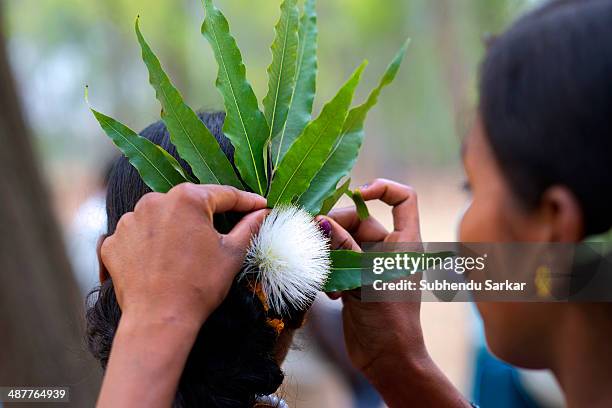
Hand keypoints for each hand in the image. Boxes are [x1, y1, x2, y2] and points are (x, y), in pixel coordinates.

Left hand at [100, 183, 267, 327]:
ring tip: (188, 252)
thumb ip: (249, 227)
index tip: (260, 206)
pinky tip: (162, 261)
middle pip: (190, 203)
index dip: (246, 202)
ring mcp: (129, 221)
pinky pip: (139, 235)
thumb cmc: (200, 286)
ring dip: (177, 228)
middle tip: (226, 230)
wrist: (158, 319)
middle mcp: (154, 201)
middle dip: (208, 215)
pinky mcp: (114, 242)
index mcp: (187, 198)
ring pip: (162, 217)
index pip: (224, 195)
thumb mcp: (232, 254)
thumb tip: (262, 212)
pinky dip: (151, 244)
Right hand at [317, 179, 425, 375]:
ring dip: (330, 253)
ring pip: (344, 241)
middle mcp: (388, 249)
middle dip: (337, 227)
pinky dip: (330, 271)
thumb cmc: (389, 320)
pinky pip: (337, 262)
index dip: (383, 188)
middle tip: (316, 239)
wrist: (387, 360)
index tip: (357, 193)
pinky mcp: (355, 280)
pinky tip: (331, 293)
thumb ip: (344, 249)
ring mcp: (370, 265)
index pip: (403, 199)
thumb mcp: (366, 280)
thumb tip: (320, 222)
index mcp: (404, 243)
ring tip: (326, 274)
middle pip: (360, 219)